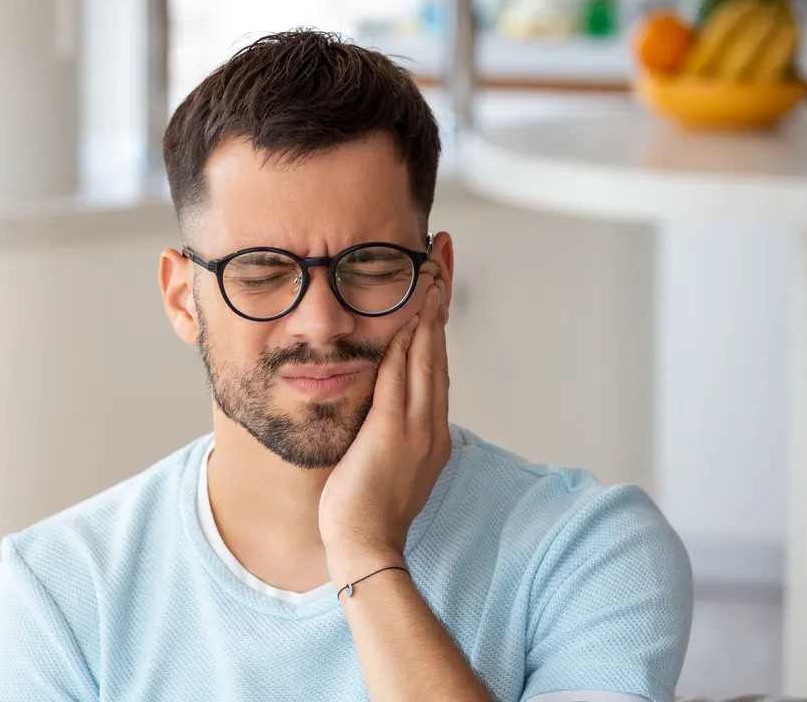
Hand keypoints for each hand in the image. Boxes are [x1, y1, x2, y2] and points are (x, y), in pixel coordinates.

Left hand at [318, 272, 450, 586]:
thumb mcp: (384, 462)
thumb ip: (387, 430)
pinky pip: (400, 380)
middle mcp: (430, 426)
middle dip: (440, 303)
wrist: (365, 545)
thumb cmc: (365, 510)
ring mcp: (416, 429)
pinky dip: (406, 345)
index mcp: (430, 433)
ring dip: (428, 313)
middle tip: (442, 260)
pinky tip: (408, 316)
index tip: (437, 288)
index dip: (438, 324)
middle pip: (438, 352)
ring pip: (426, 359)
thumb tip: (379, 407)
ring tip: (431, 273)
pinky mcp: (393, 433)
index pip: (436, 367)